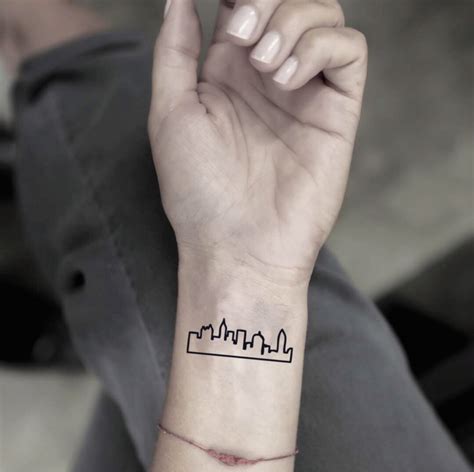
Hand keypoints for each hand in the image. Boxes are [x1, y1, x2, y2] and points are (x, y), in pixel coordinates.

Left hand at [149, 0, 366, 285]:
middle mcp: (269, 75)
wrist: (237, 247)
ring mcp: (305, 92)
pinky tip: (288, 79)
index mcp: (228, 71)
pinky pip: (349, 52)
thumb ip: (176, 52)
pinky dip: (321, 47)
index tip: (230, 15)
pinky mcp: (337, 112)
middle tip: (244, 34)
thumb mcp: (171, 114)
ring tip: (266, 66)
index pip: (243, 3)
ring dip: (292, 21)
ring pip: (324, 15)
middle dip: (267, 0)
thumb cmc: (199, 191)